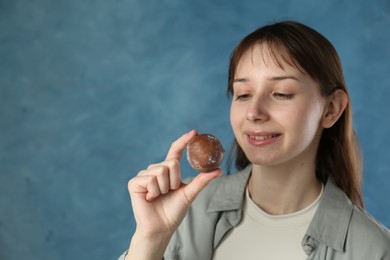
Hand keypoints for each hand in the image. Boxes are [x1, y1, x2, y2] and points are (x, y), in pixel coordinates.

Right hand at [126, 130, 221, 258]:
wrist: (161, 228)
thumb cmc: (174, 211)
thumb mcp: (190, 193)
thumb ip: (201, 181)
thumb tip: (218, 170)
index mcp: (168, 170)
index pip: (175, 151)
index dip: (184, 141)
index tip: (195, 132)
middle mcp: (155, 169)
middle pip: (172, 163)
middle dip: (175, 181)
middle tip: (170, 192)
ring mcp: (144, 175)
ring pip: (162, 171)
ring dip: (165, 188)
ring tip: (159, 196)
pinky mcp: (134, 182)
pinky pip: (151, 179)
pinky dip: (154, 191)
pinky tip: (150, 198)